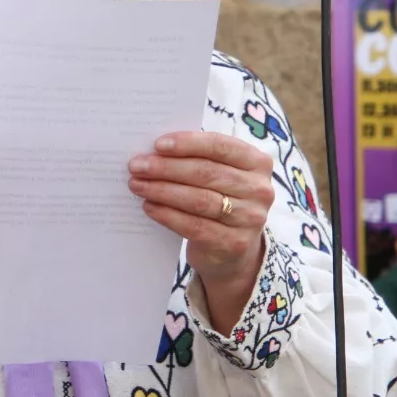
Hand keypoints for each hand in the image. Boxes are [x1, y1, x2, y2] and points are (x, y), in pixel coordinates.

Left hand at [129, 132, 274, 331]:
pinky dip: (167, 215)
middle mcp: (259, 190)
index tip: (158, 145)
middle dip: (166, 168)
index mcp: (257, 163)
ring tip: (137, 185)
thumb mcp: (220, 176)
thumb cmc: (221, 200)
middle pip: (206, 173)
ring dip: (162, 190)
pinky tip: (149, 207)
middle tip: (137, 166)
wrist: (235, 252)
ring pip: (198, 200)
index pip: (220, 146)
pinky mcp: (234, 243)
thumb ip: (198, 159)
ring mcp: (250, 219)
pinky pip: (194, 226)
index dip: (188, 144)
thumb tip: (155, 151)